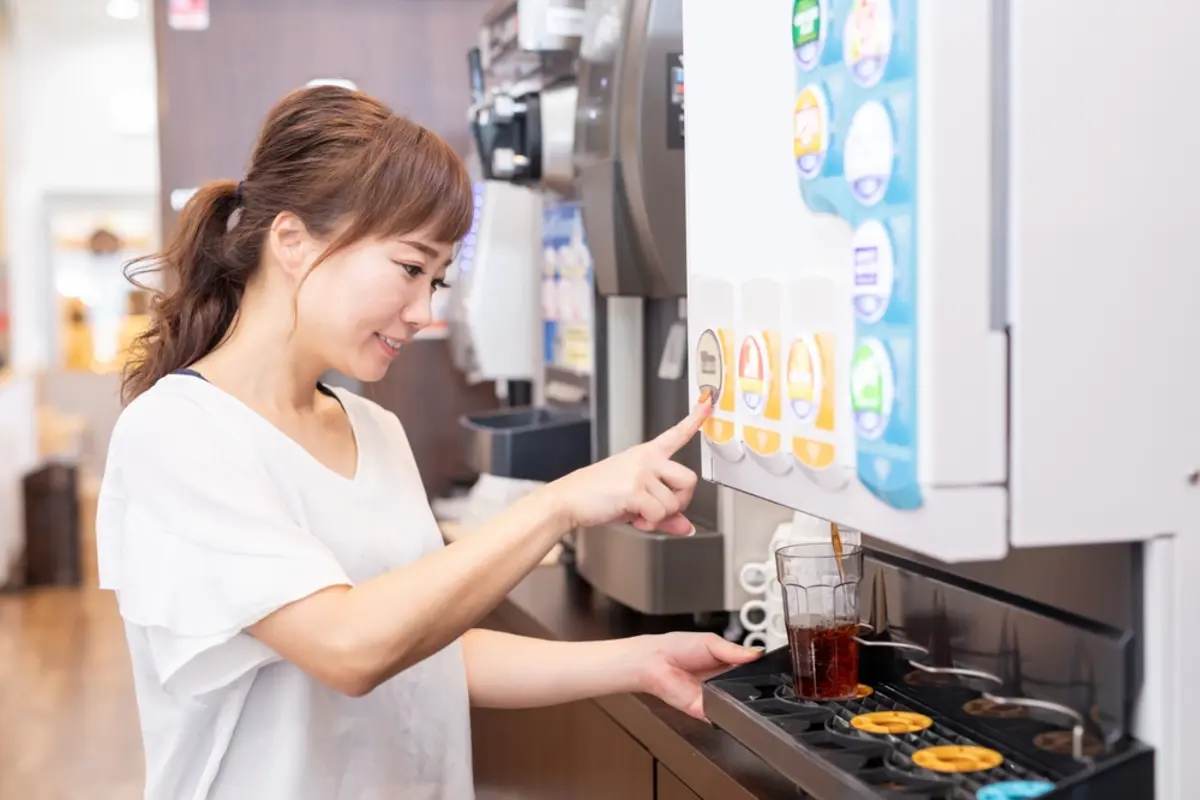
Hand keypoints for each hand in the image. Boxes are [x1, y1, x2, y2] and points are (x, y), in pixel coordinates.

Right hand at [553, 394, 712, 535]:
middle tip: (663, 508)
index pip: (676, 434)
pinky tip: (635, 518)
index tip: (707, 401)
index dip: (695, 418)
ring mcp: (640, 473)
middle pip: (689, 479)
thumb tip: (686, 526)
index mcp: (647, 454)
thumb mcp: (635, 501)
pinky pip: (659, 514)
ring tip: (640, 514)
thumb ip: (663, 512)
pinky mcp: (634, 490)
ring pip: (673, 504)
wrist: (569, 499)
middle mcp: (646, 460)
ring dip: (659, 517)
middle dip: (681, 501)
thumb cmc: (598, 495)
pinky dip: (649, 524)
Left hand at [632, 632, 761, 719]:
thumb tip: (757, 653)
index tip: (769, 666)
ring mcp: (715, 697)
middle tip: (752, 675)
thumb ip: (735, 650)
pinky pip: (722, 715)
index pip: (750, 670)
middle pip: (747, 688)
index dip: (759, 670)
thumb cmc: (675, 647)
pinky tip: (725, 698)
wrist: (654, 662)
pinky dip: (727, 711)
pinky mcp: (705, 711)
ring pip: (737, 704)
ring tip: (735, 683)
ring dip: (741, 697)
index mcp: (725, 663)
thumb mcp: (711, 641)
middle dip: (753, 684)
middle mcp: (721, 682)